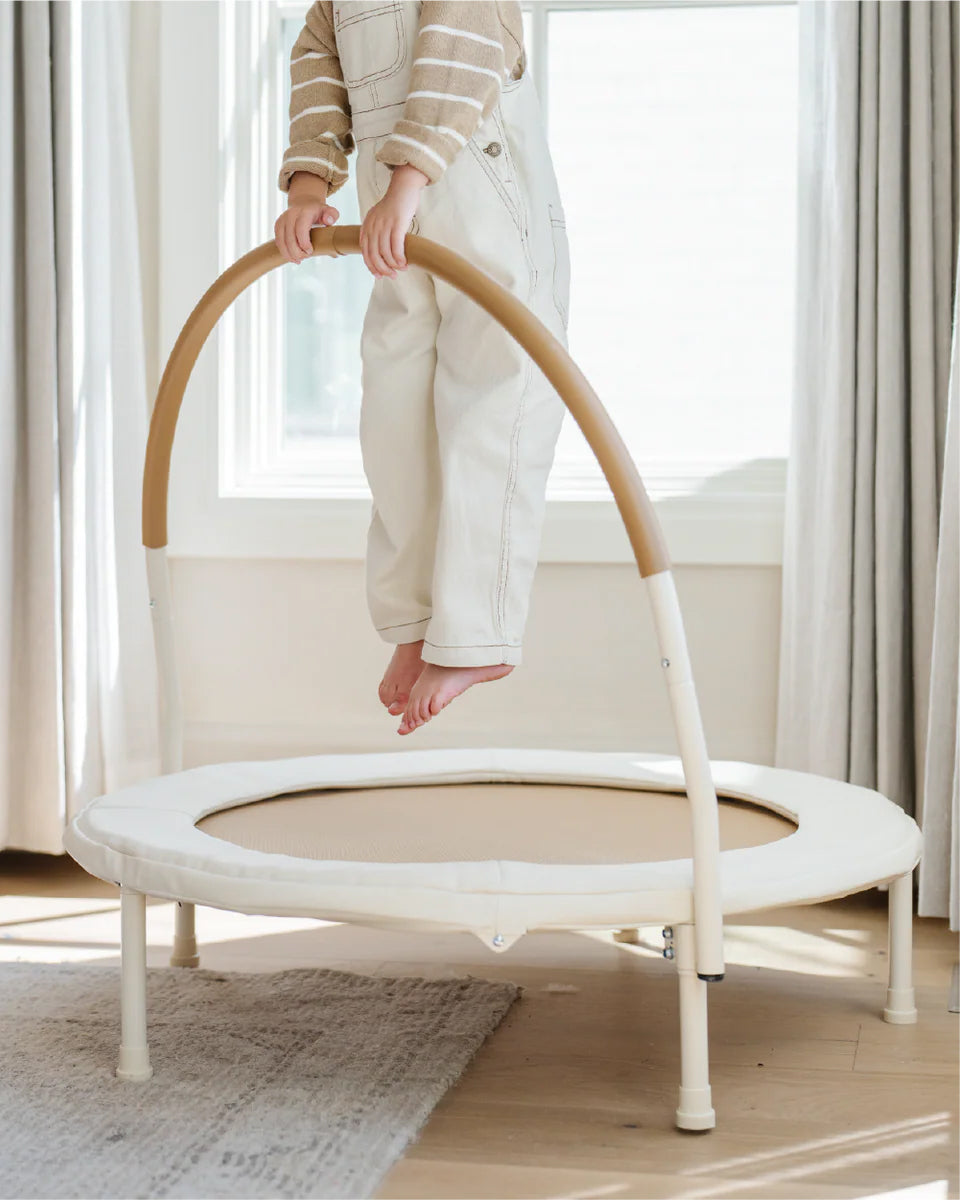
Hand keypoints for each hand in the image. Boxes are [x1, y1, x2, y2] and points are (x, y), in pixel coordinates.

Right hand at [275, 172, 338, 264]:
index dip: (304, 243)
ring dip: (289, 254)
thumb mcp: (329, 212)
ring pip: (281, 240)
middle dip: (296, 251)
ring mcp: (283, 219)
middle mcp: (291, 214)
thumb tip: (328, 220)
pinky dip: (284, 251)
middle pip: (289, 237)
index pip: (300, 228)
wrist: (305, 203)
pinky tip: (292, 258)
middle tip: (305, 257)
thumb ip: (332, 215)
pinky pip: (278, 241)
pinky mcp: (278, 225)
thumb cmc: (319, 212)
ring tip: (298, 261)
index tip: (310, 252)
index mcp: (304, 212)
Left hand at [359, 163, 428, 277]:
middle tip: (392, 276)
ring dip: (393, 265)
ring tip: (401, 269)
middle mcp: (373, 226)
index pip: (365, 251)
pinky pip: (396, 246)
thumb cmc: (395, 205)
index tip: (379, 275)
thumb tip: (380, 251)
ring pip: (385, 252)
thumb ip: (376, 231)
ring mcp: (384, 224)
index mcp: (367, 225)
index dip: (371, 266)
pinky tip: (404, 263)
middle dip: (383, 269)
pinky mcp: (397, 223)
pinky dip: (399, 258)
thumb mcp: (379, 217)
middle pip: (374, 254)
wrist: (403, 187)